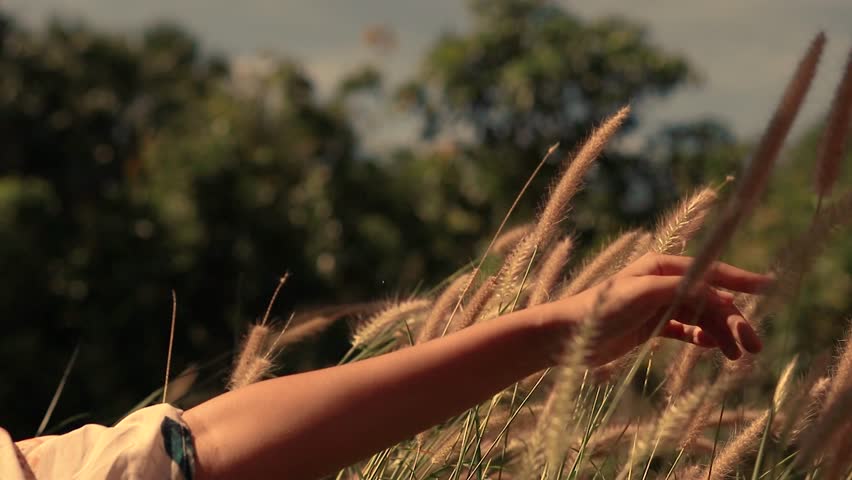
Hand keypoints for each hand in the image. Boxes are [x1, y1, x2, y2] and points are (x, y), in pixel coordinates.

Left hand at [542, 253, 771, 365]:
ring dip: (722, 333)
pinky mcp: (650, 327)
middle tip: (753, 346)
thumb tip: (717, 293)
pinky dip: (701, 338)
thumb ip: (680, 290)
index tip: (770, 286)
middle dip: (734, 319)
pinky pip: (686, 331)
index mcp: (661, 267)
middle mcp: (662, 283)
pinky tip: (713, 349)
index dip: (740, 280)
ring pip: (701, 317)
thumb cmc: (599, 308)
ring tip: (736, 356)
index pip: (709, 271)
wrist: (566, 335)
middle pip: (710, 299)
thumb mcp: (641, 294)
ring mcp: (657, 305)